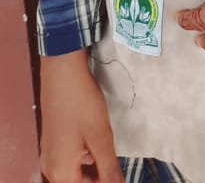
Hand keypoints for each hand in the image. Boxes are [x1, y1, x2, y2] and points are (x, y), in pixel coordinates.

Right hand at [40, 50, 123, 182]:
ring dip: (92, 165)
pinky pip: (68, 158)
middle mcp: (50, 167)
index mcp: (60, 172)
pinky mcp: (51, 140)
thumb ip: (109, 169)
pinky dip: (83, 154)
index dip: (106, 181)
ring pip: (74, 171)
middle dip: (98, 176)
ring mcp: (49, 153)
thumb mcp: (101, 137)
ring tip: (102, 143)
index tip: (117, 170)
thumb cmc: (80, 101)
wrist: (62, 70)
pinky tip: (92, 136)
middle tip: (112, 158)